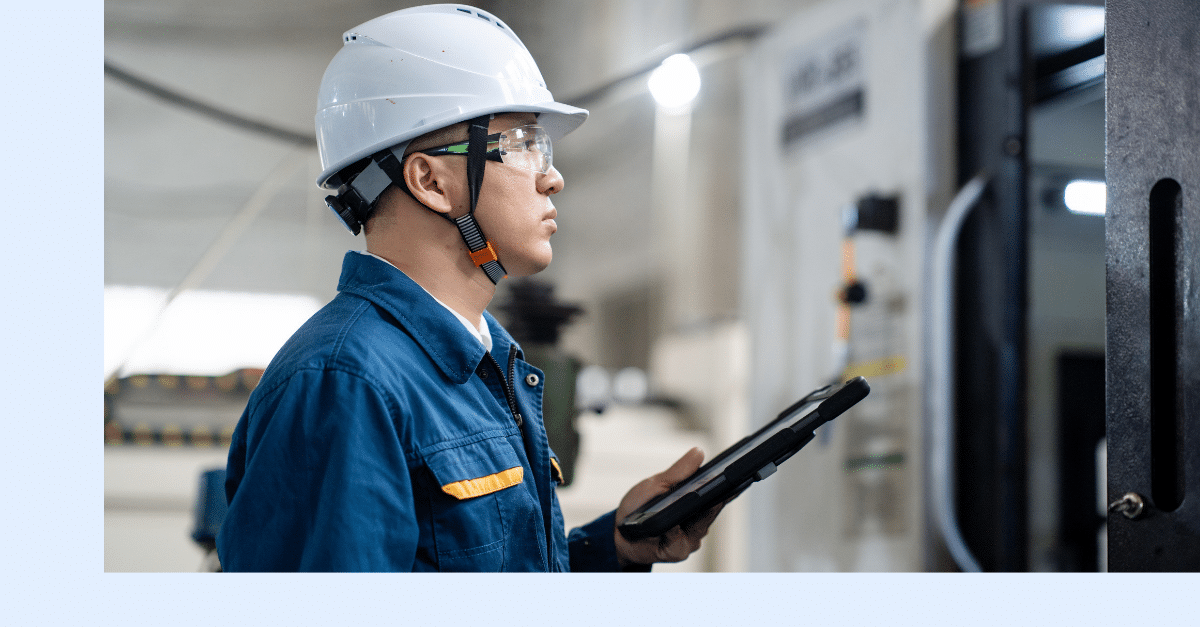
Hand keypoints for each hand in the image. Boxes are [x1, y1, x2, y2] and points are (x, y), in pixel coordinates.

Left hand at [613, 447, 724, 568]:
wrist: (619, 532)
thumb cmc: (639, 506)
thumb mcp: (657, 483)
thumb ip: (678, 472)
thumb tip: (698, 452)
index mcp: (694, 502)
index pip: (717, 494)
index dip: (728, 488)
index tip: (737, 478)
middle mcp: (696, 521)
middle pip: (712, 511)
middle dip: (716, 500)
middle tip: (722, 488)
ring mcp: (689, 537)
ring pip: (700, 527)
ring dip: (696, 517)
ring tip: (693, 503)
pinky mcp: (677, 551)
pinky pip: (680, 542)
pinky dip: (674, 533)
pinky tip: (670, 527)